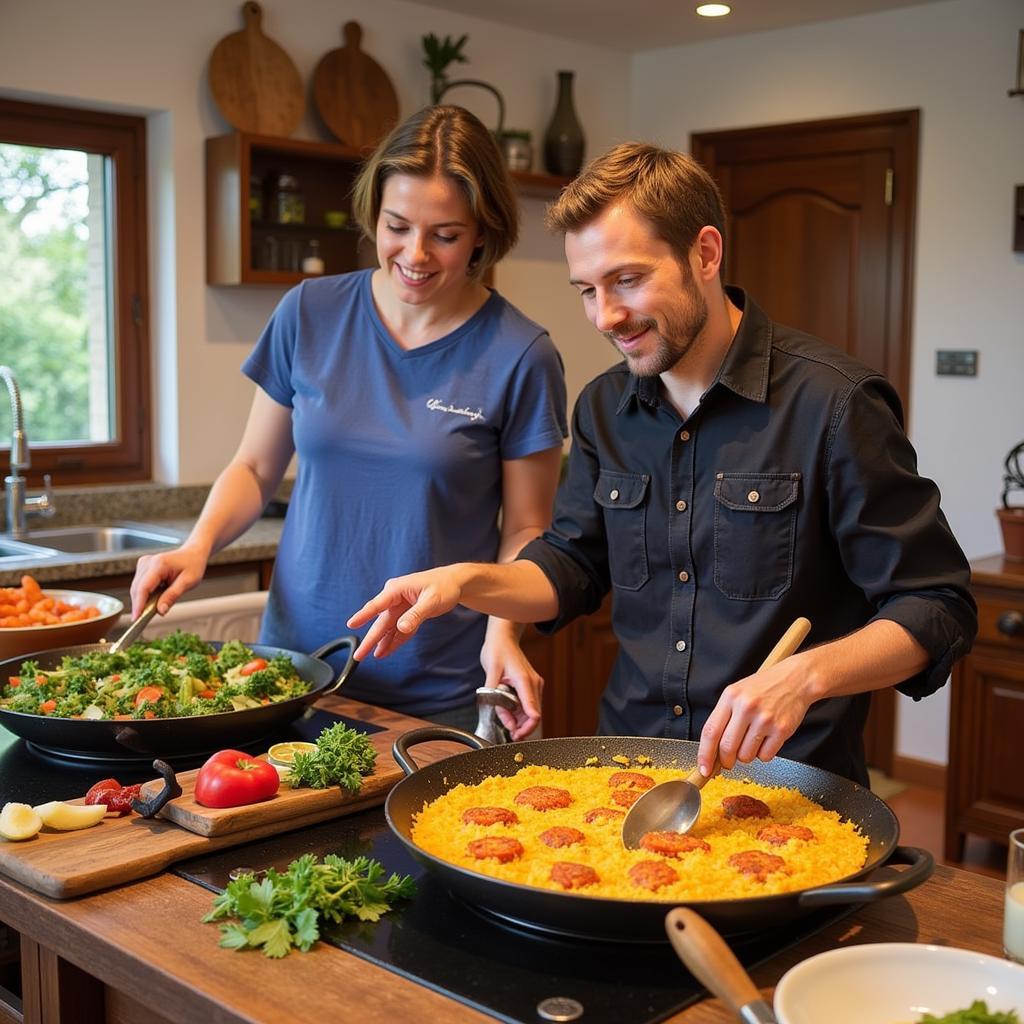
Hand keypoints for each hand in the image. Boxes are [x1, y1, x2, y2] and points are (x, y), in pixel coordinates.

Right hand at [129, 545, 207, 616]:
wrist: (193, 553)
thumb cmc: (193, 565)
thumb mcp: (188, 582)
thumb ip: (173, 596)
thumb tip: (160, 610)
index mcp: (159, 564)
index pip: (144, 587)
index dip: (138, 604)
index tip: (137, 618)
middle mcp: (148, 562)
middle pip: (137, 589)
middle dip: (140, 605)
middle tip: (146, 619)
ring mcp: (144, 563)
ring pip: (136, 588)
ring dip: (142, 600)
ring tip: (154, 607)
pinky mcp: (143, 567)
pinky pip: (139, 585)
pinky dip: (144, 594)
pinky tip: (154, 598)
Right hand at [347, 567, 466, 660]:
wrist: (455, 583)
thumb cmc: (444, 586)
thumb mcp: (432, 600)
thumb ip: (416, 614)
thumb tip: (401, 627)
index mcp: (397, 589)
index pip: (377, 605)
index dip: (363, 615)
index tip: (350, 624)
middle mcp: (395, 598)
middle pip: (381, 621)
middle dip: (370, 639)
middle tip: (359, 654)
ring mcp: (401, 607)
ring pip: (388, 628)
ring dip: (381, 642)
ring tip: (372, 657)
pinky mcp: (408, 615)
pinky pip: (399, 630)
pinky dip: (394, 641)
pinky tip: (386, 651)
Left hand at [480, 623, 542, 740]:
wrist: (503, 638)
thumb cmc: (497, 650)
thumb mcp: (491, 671)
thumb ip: (495, 695)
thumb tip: (501, 715)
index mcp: (525, 681)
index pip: (533, 712)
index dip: (526, 728)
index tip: (515, 735)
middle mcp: (533, 684)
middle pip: (534, 715)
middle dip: (521, 727)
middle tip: (508, 732)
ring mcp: (533, 685)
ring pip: (530, 712)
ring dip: (518, 720)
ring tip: (503, 718)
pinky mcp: (530, 686)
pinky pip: (527, 705)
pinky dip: (518, 712)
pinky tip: (507, 712)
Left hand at [697, 657, 814, 775]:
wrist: (795, 680)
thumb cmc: (764, 687)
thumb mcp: (737, 692)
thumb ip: (723, 717)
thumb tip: (712, 749)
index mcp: (731, 697)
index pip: (710, 731)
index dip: (704, 754)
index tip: (703, 768)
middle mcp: (746, 707)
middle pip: (727, 748)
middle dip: (726, 761)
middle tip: (728, 761)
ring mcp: (765, 719)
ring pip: (746, 756)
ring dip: (746, 755)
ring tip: (753, 739)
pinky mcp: (781, 730)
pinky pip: (765, 756)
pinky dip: (763, 754)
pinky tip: (766, 739)